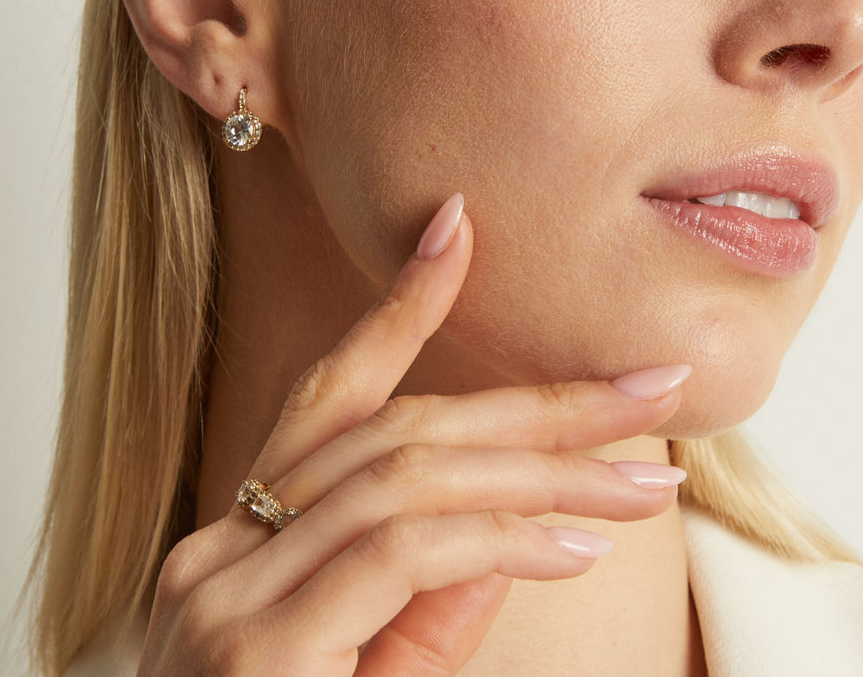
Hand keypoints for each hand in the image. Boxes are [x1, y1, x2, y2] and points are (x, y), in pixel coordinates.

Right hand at [137, 193, 690, 674]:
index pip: (330, 397)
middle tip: (643, 386)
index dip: (397, 308)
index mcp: (239, 541)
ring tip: (644, 477)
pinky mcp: (252, 654)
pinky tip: (578, 540)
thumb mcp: (376, 671)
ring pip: (408, 480)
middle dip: (533, 402)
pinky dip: (501, 537)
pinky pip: (404, 556)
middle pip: (399, 434)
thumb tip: (520, 524)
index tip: (457, 230)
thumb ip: (432, 593)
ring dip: (542, 471)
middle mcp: (218, 550)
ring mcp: (223, 598)